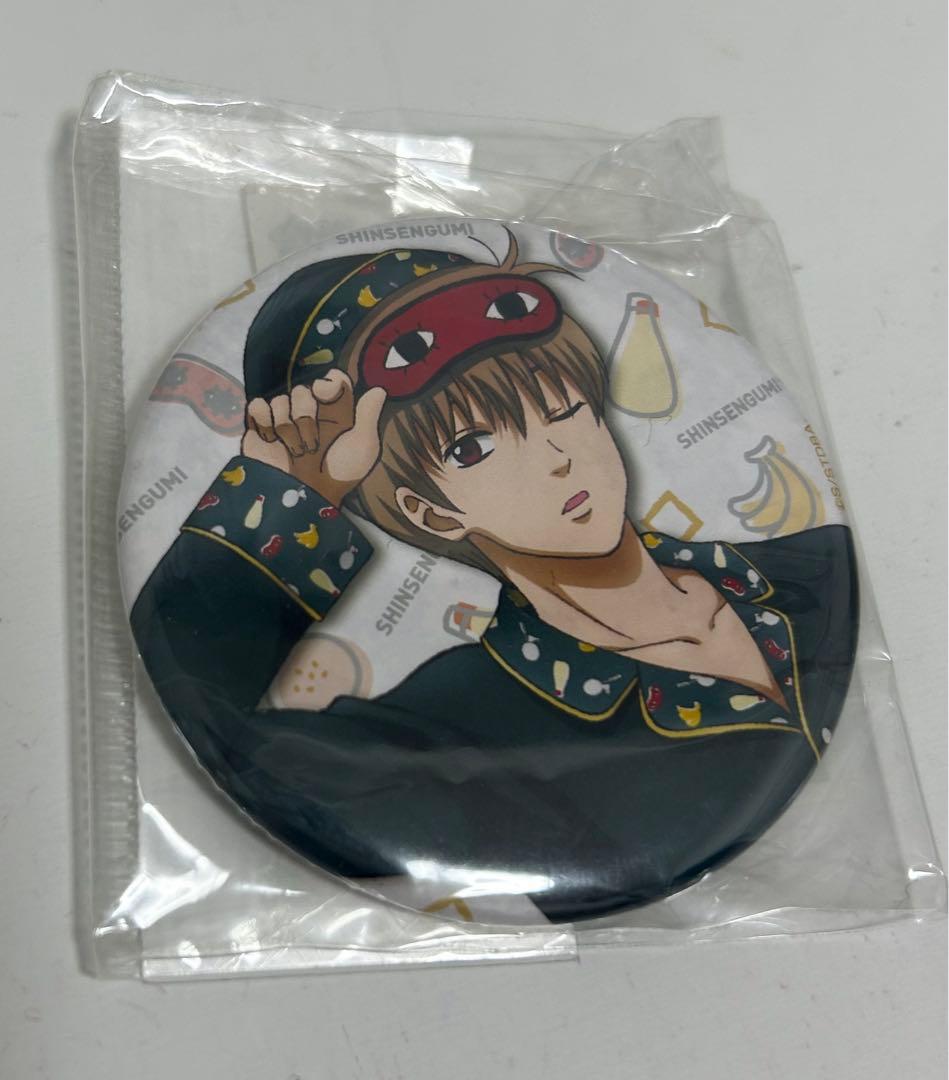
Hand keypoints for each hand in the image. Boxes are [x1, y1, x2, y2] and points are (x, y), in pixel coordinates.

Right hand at [242, 371, 386, 505]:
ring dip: (287, 427)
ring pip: (281, 399)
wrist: (304, 497)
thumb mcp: (361, 448)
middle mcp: (309, 412)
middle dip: (306, 416)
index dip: (328, 383)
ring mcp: (284, 418)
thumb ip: (368, 416)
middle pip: (303, 390)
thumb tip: (379, 389)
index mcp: (334, 412)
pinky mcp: (261, 427)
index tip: (327, 394)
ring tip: (294, 451)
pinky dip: (264, 420)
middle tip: (312, 444)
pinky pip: (258, 406)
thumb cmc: (338, 474)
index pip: (331, 380)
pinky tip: (272, 439)